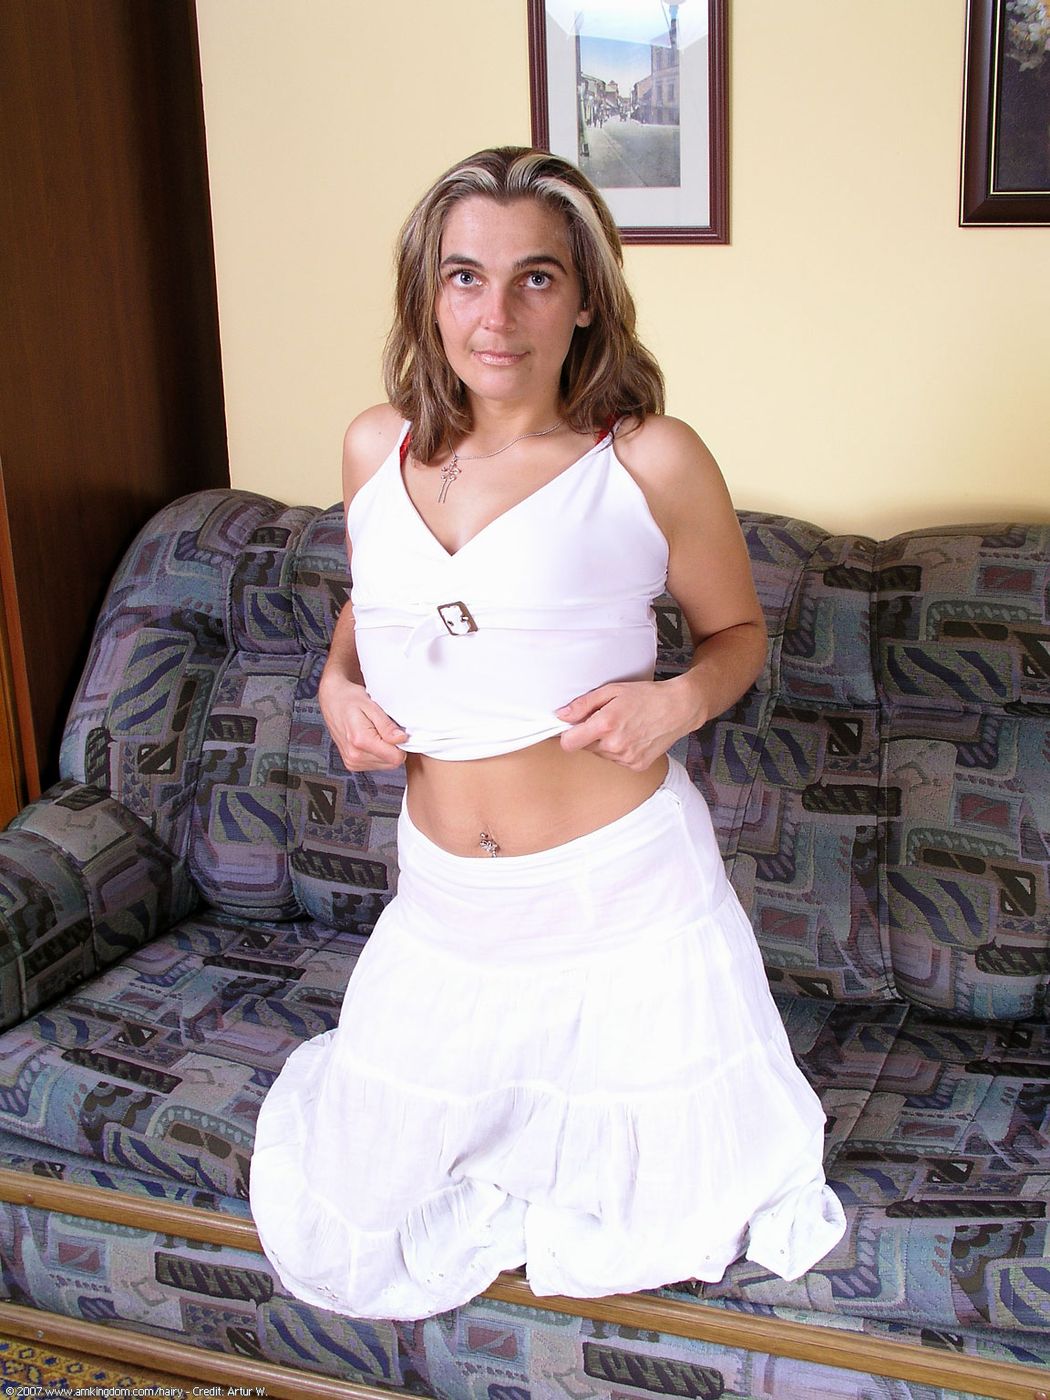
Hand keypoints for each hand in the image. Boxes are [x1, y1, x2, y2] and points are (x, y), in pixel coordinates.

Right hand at [318, 668, 407, 771]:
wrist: (332, 700)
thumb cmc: (350, 699)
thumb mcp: (371, 706)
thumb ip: (386, 725)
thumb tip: (401, 739)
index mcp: (360, 741)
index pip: (395, 758)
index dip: (401, 744)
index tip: (397, 731)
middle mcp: (355, 756)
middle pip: (391, 763)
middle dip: (393, 747)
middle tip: (385, 729)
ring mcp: (352, 762)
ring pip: (384, 765)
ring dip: (386, 751)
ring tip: (376, 732)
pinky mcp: (352, 764)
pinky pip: (375, 764)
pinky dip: (378, 753)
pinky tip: (371, 739)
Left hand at [555, 678, 699, 770]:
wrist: (679, 708)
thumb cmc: (647, 696)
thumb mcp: (612, 691)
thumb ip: (583, 704)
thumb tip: (561, 715)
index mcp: (605, 725)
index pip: (569, 743)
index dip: (567, 735)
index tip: (571, 728)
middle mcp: (615, 745)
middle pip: (585, 748)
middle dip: (590, 736)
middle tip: (607, 720)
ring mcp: (627, 758)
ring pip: (601, 755)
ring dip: (605, 743)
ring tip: (623, 727)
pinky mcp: (637, 766)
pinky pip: (617, 761)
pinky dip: (620, 751)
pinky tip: (633, 736)